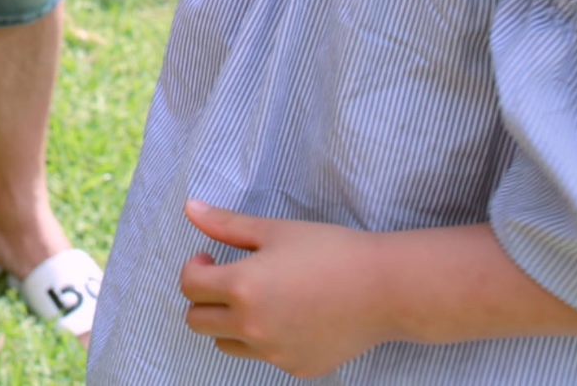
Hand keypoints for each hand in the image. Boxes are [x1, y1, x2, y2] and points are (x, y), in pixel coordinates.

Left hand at [178, 200, 396, 378]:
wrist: (386, 289)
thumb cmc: (330, 252)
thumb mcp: (274, 230)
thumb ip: (226, 224)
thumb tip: (190, 208)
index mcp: (243, 289)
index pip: (190, 287)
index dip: (195, 267)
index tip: (211, 257)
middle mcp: (253, 328)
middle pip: (197, 321)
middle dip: (204, 298)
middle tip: (227, 279)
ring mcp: (274, 354)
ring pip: (225, 343)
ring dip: (228, 322)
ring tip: (257, 298)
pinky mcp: (296, 369)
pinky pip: (263, 356)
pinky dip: (264, 339)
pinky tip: (291, 315)